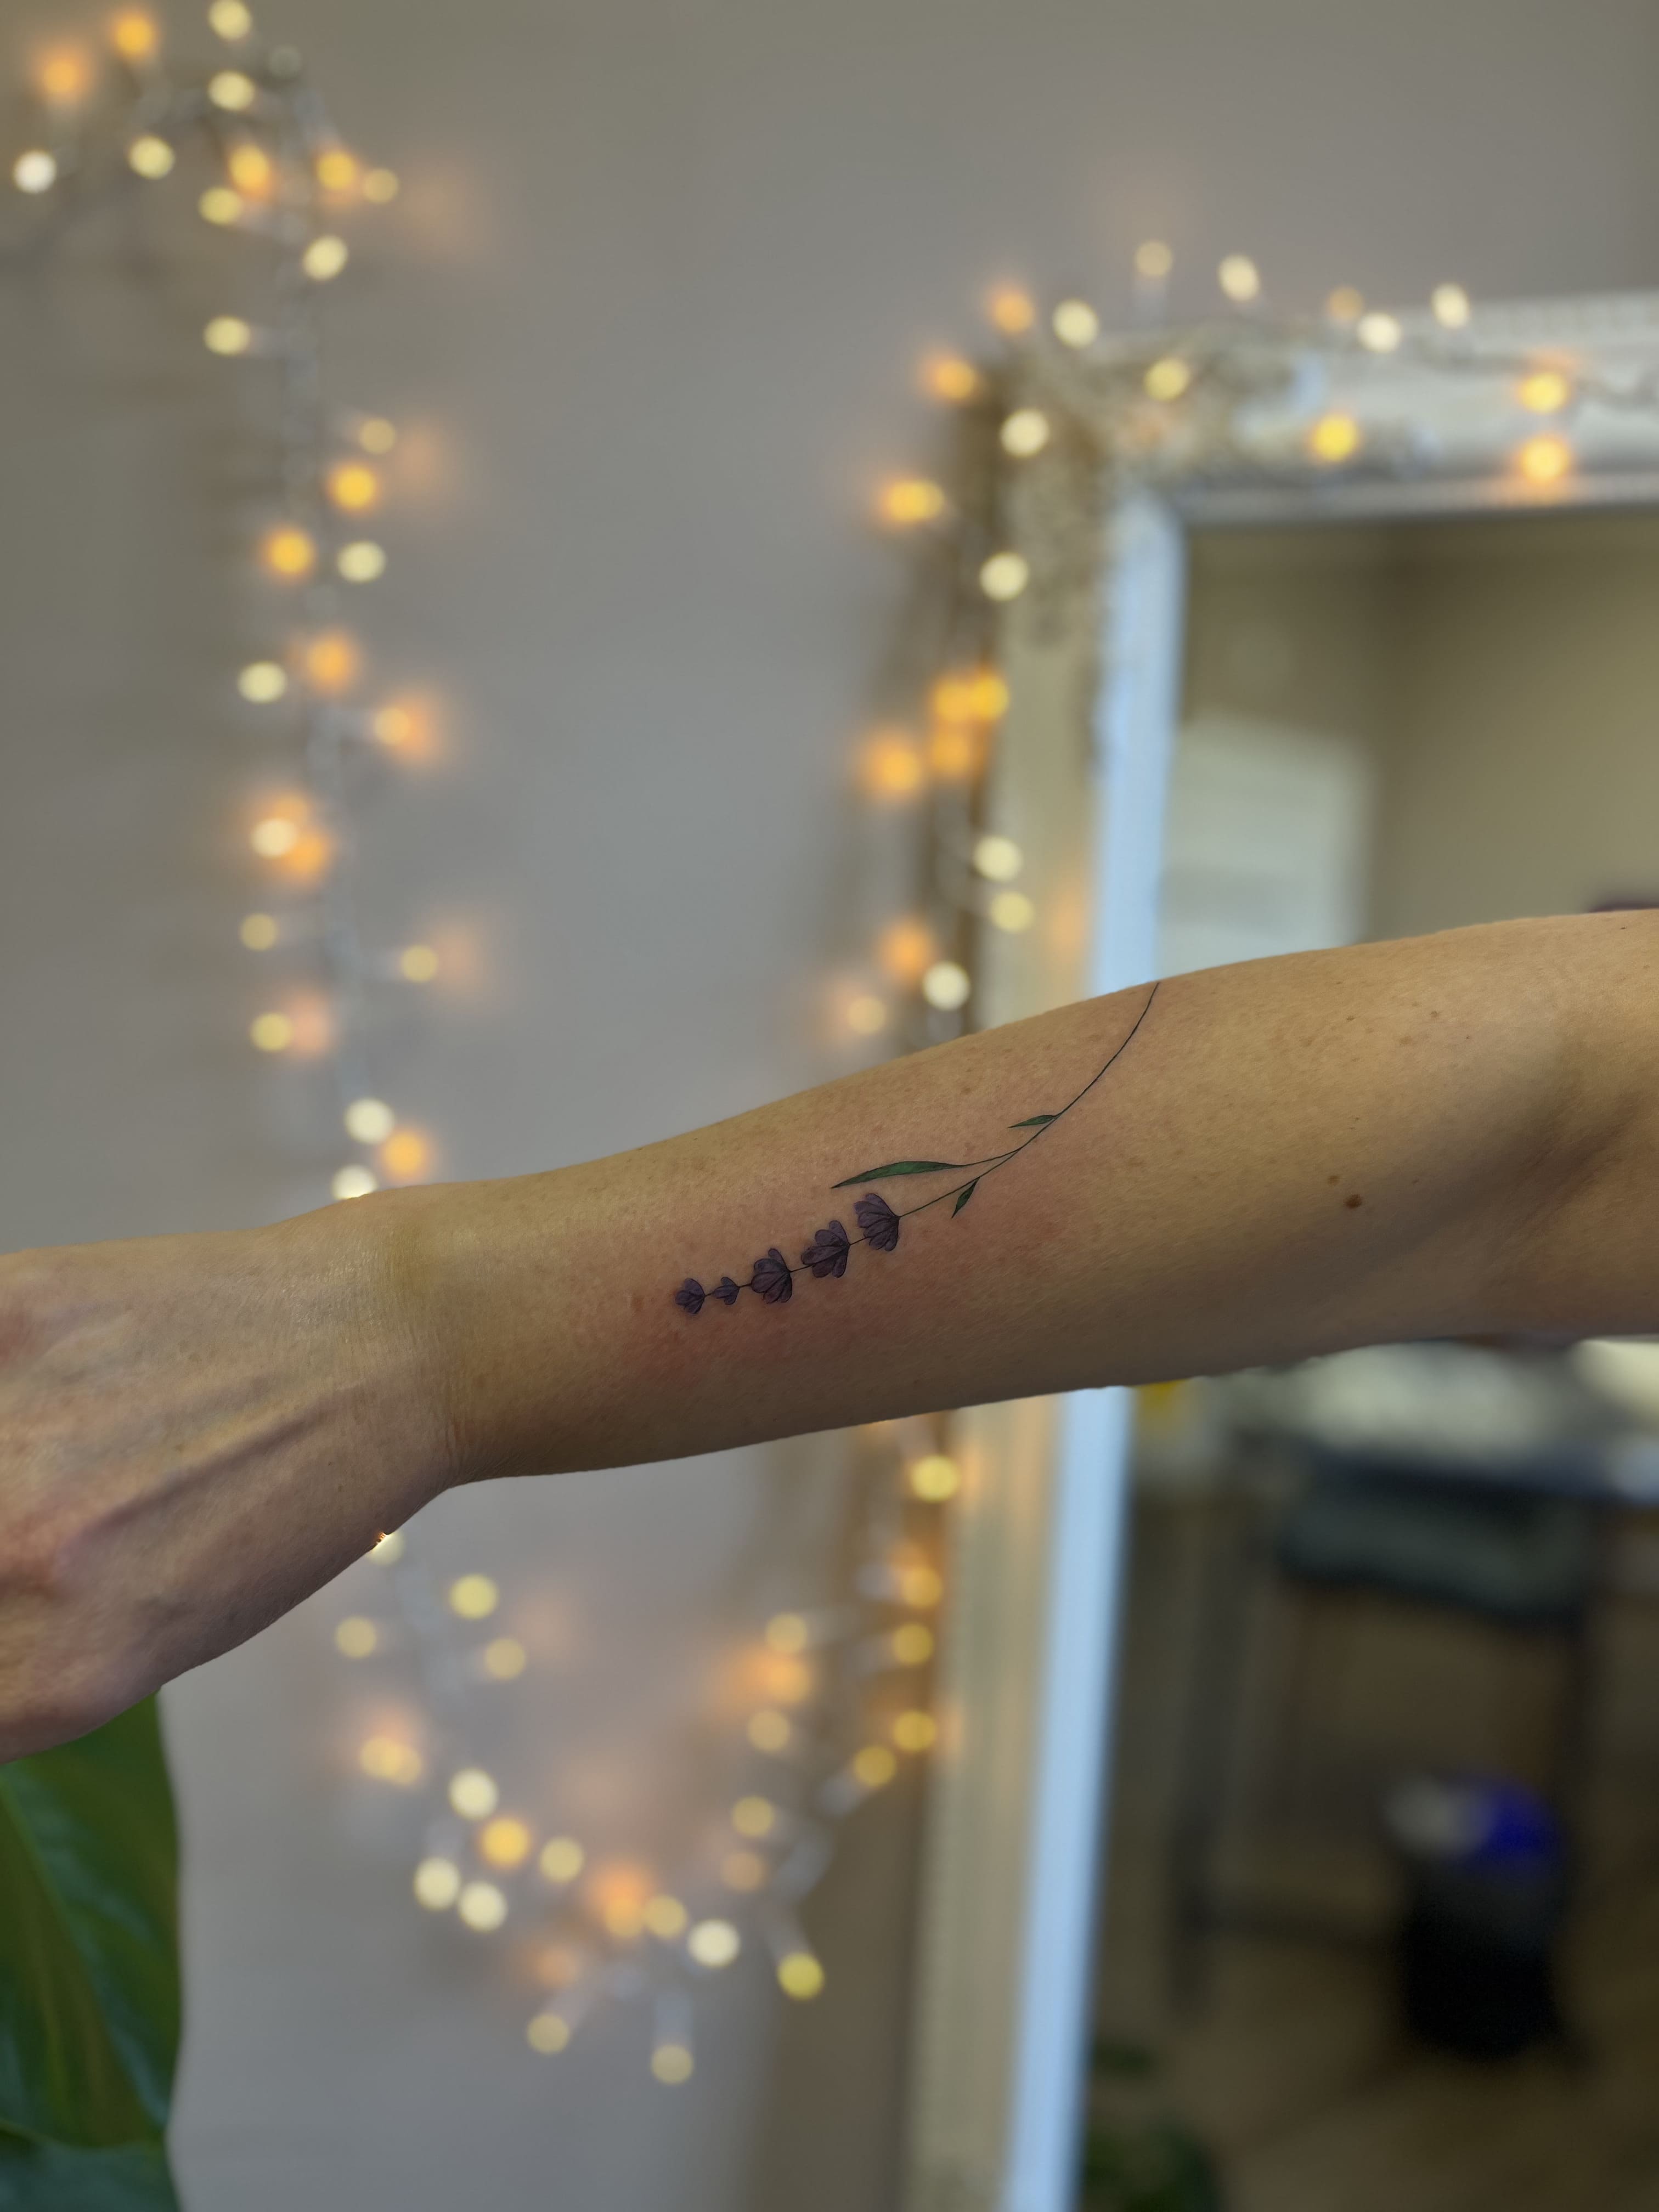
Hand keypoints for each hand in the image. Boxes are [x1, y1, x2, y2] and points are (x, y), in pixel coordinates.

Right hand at [0, 1197, 454, 1760]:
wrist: (391, 1349)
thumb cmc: (283, 1501)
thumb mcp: (149, 1633)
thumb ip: (13, 1653)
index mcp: (50, 1681)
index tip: (8, 1591)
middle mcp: (10, 1573)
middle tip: (36, 1513)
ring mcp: (3, 1438)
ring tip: (38, 1445)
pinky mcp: (8, 1312)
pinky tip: (36, 1372)